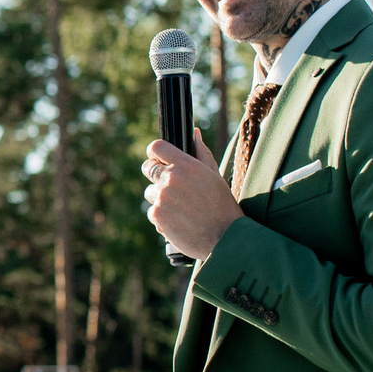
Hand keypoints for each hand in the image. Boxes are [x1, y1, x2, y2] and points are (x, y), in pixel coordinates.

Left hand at [142, 131, 241, 261]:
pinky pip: (152, 212)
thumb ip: (201, 152)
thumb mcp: (214, 175)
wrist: (224, 237)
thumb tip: (194, 133)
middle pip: (148, 168)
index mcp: (186, 165)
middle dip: (155, 174)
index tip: (158, 158)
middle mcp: (170, 179)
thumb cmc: (222, 205)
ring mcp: (162, 198)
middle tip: (169, 186)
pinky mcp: (157, 216)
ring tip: (181, 209)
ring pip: (150, 193)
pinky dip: (162, 217)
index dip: (156, 152)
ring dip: (160, 199)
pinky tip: (179, 222)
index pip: (156, 147)